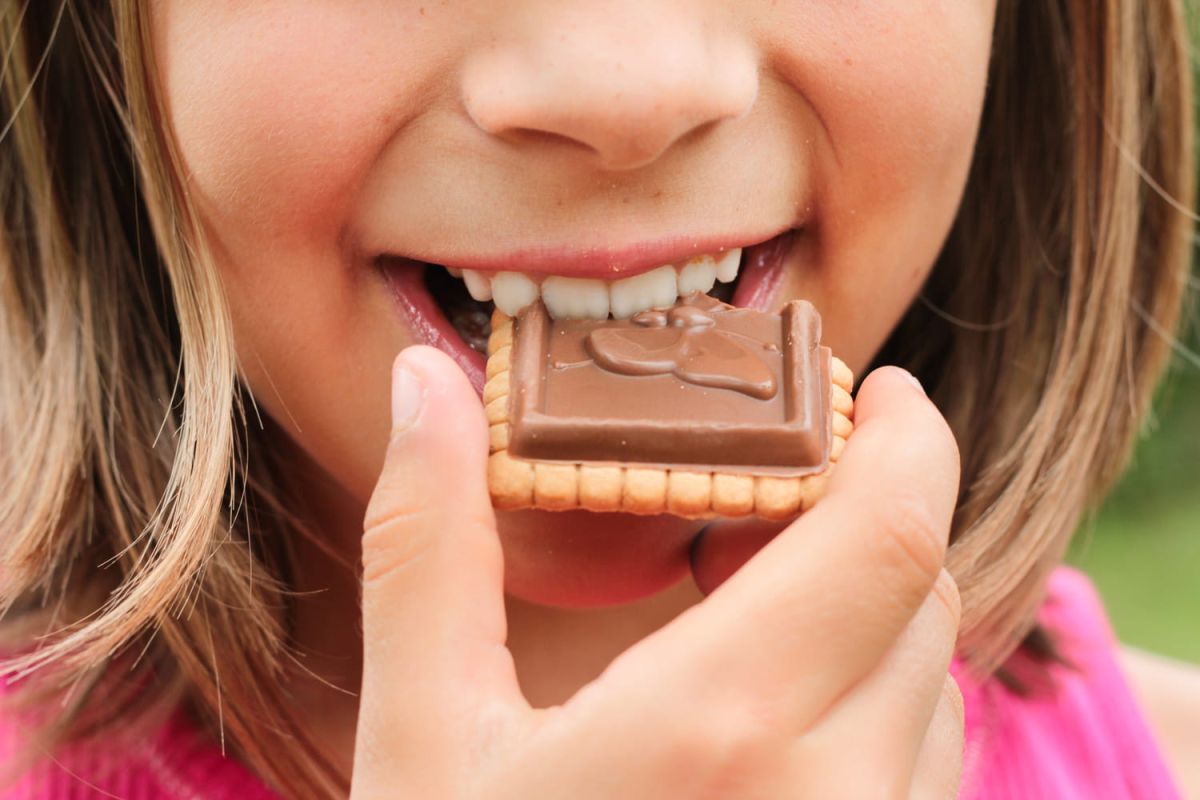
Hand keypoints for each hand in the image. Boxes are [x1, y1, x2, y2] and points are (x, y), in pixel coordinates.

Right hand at [352, 346, 963, 798]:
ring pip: (930, 681)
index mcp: (719, 732)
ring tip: (762, 588)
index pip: (886, 537)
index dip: (907, 440)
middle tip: (780, 477)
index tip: (873, 388)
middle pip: (919, 592)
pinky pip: (920, 763)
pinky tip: (774, 705)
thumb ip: (428, 543)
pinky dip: (875, 693)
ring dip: (871, 606)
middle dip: (868, 511)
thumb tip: (423, 382)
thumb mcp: (422, 734)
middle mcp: (829, 797)